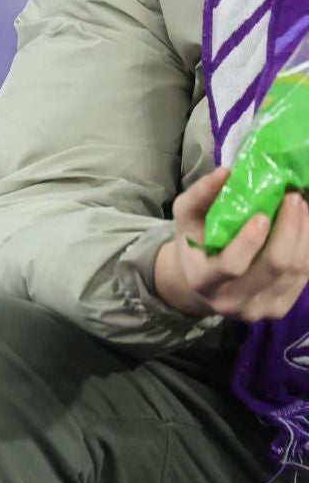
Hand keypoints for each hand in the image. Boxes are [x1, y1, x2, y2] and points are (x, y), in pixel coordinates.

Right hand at [153, 166, 308, 321]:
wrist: (201, 284)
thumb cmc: (194, 244)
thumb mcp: (186, 218)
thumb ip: (200, 195)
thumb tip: (225, 173)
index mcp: (203, 280)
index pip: (231, 265)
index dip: (249, 241)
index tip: (262, 214)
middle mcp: (232, 302)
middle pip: (275, 266)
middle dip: (291, 229)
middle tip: (294, 198)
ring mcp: (260, 309)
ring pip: (297, 270)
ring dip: (305, 234)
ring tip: (302, 207)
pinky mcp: (280, 309)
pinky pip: (304, 276)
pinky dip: (308, 247)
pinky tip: (304, 227)